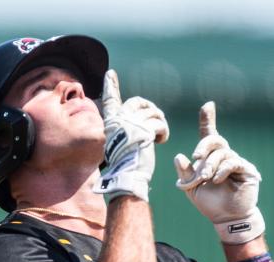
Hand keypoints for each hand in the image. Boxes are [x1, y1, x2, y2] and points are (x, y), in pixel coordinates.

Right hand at [93, 69, 168, 201]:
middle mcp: (119, 120)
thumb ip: (124, 130)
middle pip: (138, 102)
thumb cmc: (125, 166)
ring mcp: (131, 124)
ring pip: (152, 112)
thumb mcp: (120, 143)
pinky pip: (159, 123)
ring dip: (159, 123)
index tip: (110, 73)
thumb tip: (136, 120)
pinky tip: (161, 141)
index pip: (111, 100)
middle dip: (150, 109)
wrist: (127, 177)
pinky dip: (163, 131)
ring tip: (159, 135)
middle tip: (156, 121)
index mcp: (111, 123)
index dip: (111, 86)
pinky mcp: (144, 131)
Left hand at [174, 102, 264, 243]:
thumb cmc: (210, 203)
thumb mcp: (191, 188)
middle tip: (196, 159)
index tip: (208, 105)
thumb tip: (179, 156)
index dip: (208, 119)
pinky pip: (233, 162)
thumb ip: (185, 173)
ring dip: (210, 165)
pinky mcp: (247, 170)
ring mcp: (237, 162)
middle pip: (215, 139)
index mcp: (211, 158)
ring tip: (206, 179)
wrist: (226, 218)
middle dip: (203, 147)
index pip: (209, 135)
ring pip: (222, 153)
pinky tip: (217, 180)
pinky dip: (222, 170)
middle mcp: (225, 157)